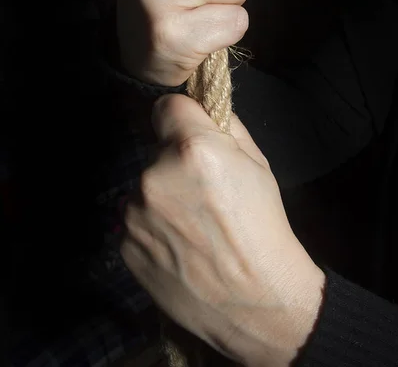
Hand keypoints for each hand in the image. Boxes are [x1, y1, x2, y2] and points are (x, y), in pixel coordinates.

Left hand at [120, 94, 324, 365]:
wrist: (256, 300)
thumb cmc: (264, 228)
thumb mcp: (258, 165)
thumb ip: (226, 128)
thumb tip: (203, 111)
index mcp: (192, 149)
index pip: (166, 106)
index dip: (182, 119)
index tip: (190, 135)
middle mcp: (154, 176)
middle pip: (156, 151)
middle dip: (174, 163)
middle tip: (202, 195)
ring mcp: (134, 213)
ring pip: (144, 187)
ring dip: (161, 198)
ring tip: (192, 228)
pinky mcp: (124, 244)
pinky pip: (135, 220)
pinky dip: (153, 228)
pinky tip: (179, 249)